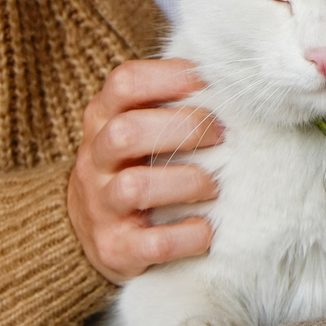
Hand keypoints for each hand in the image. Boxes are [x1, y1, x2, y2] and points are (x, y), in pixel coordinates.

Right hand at [68, 58, 222, 283]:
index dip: (170, 77)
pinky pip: (152, 244)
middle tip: (220, 134)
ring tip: (213, 186)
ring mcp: (100, 206)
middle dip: (183, 129)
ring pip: (135, 187)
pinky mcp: (114, 248)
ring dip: (187, 182)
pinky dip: (186, 236)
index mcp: (103, 119)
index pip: (125, 83)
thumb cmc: (136, 165)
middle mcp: (95, 160)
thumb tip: (232, 78)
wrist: (93, 231)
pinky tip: (204, 230)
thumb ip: (172, 103)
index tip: (208, 83)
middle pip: (126, 132)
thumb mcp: (140, 127)